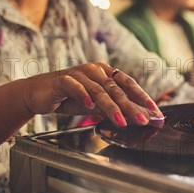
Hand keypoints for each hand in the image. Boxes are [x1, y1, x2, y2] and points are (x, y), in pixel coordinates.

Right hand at [23, 62, 162, 127]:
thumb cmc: (69, 97)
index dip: (143, 97)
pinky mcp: (62, 80)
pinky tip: (90, 106)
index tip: (155, 112)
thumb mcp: (95, 105)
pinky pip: (75, 86)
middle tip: (144, 120)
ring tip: (122, 121)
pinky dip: (83, 95)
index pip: (129, 84)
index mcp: (106, 73)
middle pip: (117, 89)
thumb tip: (138, 117)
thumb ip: (114, 108)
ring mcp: (79, 73)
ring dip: (112, 107)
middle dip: (132, 106)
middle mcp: (95, 70)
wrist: (38, 94)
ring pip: (99, 90)